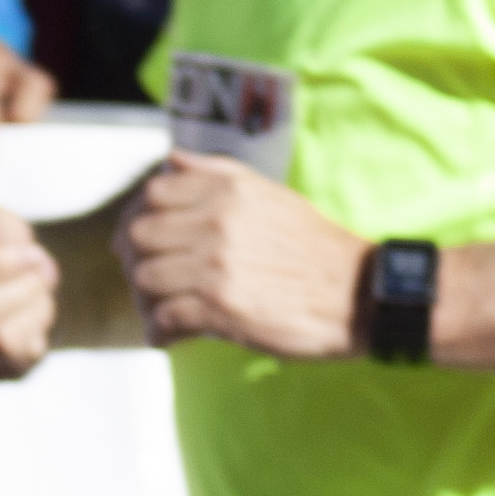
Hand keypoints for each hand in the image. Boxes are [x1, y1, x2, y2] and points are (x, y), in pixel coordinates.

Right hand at [0, 210, 59, 381]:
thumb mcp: (1, 225)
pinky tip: (36, 318)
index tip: (33, 252)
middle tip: (46, 271)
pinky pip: (11, 360)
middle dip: (24, 287)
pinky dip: (36, 334)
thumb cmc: (6, 251)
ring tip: (43, 293)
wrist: (27, 286)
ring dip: (34, 310)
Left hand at [118, 154, 365, 359]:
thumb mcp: (270, 194)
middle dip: (135, 259)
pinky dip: (161, 330)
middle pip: (139, 235)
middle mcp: (218, 221)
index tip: (140, 238)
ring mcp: (218, 266)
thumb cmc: (316, 248)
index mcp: (229, 190)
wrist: (359, 296)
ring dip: (146, 299)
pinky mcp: (222, 309)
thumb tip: (170, 159)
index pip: (153, 193)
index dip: (138, 216)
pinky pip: (165, 318)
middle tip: (148, 279)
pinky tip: (172, 335)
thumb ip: (216, 173)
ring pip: (145, 278)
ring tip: (162, 309)